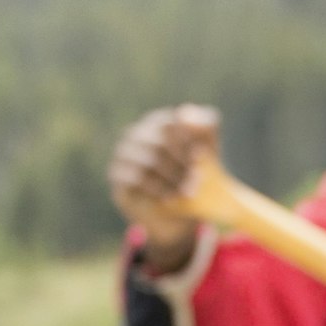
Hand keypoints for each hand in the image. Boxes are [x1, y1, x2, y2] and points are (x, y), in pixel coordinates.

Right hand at [108, 104, 220, 273]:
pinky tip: (169, 197)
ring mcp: (122, 155)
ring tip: (187, 191)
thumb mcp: (208, 148)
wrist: (180, 211)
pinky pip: (136, 178)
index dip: (187, 142)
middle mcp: (135, 134)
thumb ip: (206, 125)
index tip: (201, 159)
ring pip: (148, 160)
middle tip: (196, 180)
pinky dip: (158, 189)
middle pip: (160, 143)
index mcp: (157, 122)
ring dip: (173, 178)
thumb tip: (184, 114)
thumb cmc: (194, 173)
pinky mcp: (117, 177)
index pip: (170, 123)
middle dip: (182, 164)